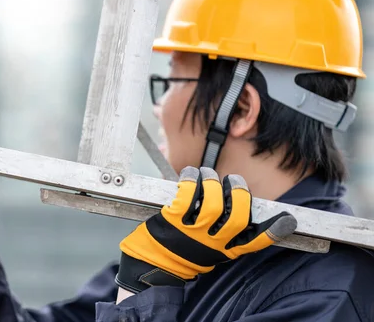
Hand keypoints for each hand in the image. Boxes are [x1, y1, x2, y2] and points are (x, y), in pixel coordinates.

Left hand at [115, 166, 296, 293]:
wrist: (151, 266)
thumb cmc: (182, 253)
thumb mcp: (209, 250)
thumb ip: (225, 234)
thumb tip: (237, 203)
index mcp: (225, 251)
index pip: (254, 242)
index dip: (273, 230)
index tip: (288, 219)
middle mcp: (212, 243)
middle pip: (238, 216)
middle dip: (239, 193)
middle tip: (233, 181)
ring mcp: (192, 232)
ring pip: (212, 203)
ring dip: (212, 181)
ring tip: (207, 173)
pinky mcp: (172, 221)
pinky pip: (187, 195)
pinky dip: (190, 179)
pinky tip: (189, 174)